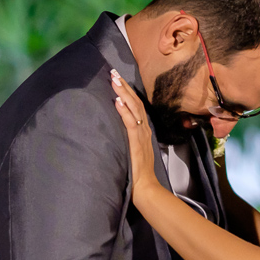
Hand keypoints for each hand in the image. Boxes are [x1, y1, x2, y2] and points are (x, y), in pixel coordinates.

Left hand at [111, 69, 159, 198]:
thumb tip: (119, 129)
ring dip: (123, 93)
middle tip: (114, 72)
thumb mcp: (134, 150)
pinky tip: (117, 101)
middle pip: (135, 102)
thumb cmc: (137, 172)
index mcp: (143, 130)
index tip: (118, 80)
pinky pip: (130, 123)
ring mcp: (141, 134)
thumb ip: (129, 138)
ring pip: (133, 108)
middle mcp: (144, 129)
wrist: (146, 186)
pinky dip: (124, 111)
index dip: (127, 92)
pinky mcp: (136, 141)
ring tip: (114, 80)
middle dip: (124, 87)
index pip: (136, 106)